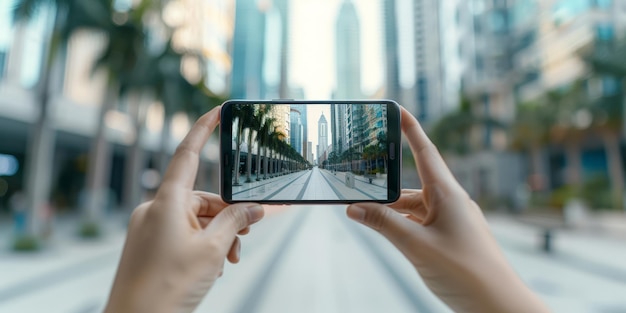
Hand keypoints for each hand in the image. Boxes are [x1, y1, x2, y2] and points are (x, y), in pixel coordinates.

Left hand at [105, 106, 263, 312]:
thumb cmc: (166, 288)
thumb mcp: (213, 250)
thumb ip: (236, 223)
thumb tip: (254, 210)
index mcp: (167, 201)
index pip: (188, 153)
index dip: (204, 128)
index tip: (217, 110)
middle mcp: (155, 209)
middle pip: (202, 197)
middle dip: (229, 215)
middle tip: (249, 232)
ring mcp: (150, 228)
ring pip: (195, 219)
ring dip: (218, 235)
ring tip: (229, 259)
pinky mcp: (148, 245)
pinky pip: (182, 233)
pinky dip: (202, 244)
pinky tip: (213, 265)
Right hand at [346, 107, 548, 312]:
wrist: (500, 306)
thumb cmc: (467, 274)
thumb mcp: (417, 247)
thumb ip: (384, 225)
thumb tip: (353, 208)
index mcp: (448, 194)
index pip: (424, 152)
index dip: (410, 129)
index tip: (397, 109)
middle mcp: (451, 202)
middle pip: (413, 184)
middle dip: (386, 187)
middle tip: (360, 182)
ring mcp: (453, 221)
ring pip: (416, 208)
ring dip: (393, 211)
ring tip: (366, 215)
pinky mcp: (453, 238)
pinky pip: (423, 224)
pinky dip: (404, 225)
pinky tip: (389, 233)